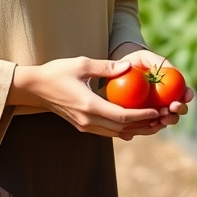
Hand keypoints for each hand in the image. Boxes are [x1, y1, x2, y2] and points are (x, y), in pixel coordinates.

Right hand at [7, 57, 164, 140]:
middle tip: (163, 119)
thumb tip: (129, 66)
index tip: (158, 111)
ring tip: (154, 124)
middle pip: (122, 129)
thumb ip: (106, 66)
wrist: (34, 89)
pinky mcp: (82, 125)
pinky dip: (123, 129)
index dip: (142, 115)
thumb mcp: (82, 64)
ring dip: (136, 130)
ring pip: (116, 133)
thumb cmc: (57, 72)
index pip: (121, 116)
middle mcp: (87, 120)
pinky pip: (107, 131)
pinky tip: (135, 124)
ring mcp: (84, 125)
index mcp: (89, 105)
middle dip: (145, 126)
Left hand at [110, 43, 193, 127]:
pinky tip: (150, 125)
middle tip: (172, 107)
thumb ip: (156, 61)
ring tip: (162, 119)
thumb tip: (166, 70)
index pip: (184, 91)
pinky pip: (151, 125)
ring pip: (168, 119)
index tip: (185, 96)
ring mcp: (157, 110)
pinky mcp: (145, 118)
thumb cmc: (135, 62)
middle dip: (180, 110)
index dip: (187, 95)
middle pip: (179, 108)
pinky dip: (153, 127)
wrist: (118, 74)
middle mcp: (168, 99)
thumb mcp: (144, 57)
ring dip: (169, 120)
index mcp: (172, 85)